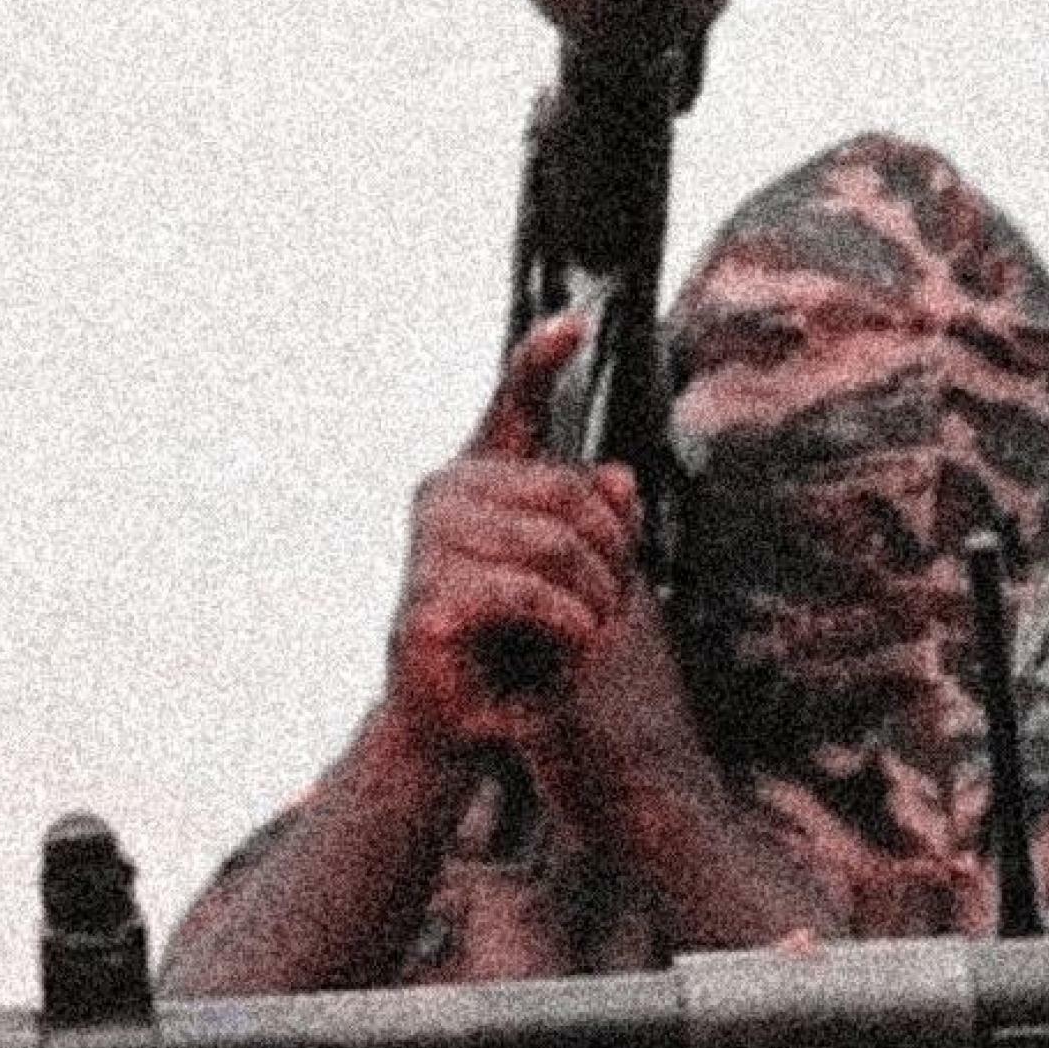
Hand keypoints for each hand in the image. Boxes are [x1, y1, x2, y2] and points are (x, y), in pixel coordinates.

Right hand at [385, 317, 644, 754]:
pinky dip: (569, 626)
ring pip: (555, 544)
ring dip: (594, 600)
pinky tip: (566, 646)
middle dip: (610, 555)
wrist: (465, 723)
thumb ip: (597, 525)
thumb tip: (620, 480)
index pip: (512, 406)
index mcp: (481, 480)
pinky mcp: (428, 602)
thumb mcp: (574, 579)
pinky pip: (531, 592)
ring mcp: (428, 545)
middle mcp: (444, 495)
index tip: (576, 323)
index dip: (541, 361)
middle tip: (611, 609)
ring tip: (586, 636)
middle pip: (567, 492)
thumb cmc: (517, 645)